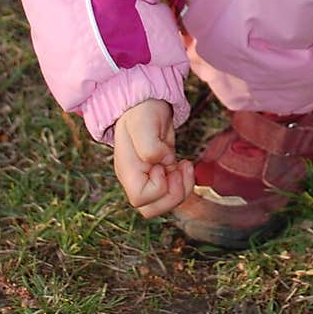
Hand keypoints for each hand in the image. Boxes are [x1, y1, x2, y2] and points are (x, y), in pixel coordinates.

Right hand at [113, 99, 194, 218]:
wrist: (145, 104)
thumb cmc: (141, 112)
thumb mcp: (143, 124)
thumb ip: (149, 146)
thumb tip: (159, 161)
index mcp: (128, 171)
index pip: (141, 199)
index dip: (159, 187)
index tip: (164, 164)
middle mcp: (136, 180)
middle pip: (152, 210)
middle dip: (173, 194)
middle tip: (179, 170)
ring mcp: (149, 179)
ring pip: (166, 203)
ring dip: (182, 188)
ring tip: (184, 165)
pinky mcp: (162, 175)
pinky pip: (174, 191)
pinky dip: (185, 182)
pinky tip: (184, 164)